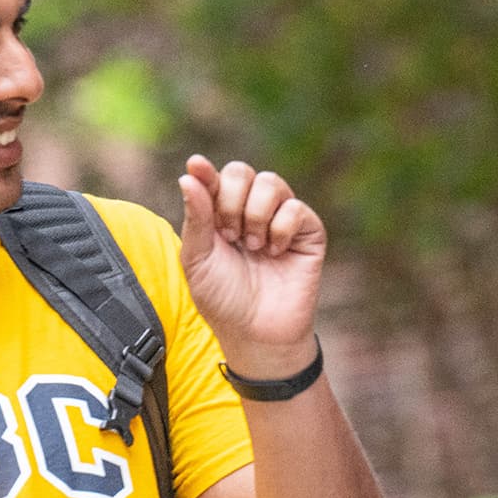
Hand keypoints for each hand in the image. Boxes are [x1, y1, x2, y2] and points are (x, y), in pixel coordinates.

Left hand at [177, 155, 323, 376]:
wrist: (255, 331)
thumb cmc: (223, 298)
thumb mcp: (197, 259)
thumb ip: (196, 218)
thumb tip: (189, 175)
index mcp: (220, 214)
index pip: (214, 179)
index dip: (205, 170)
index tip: (196, 165)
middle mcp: (251, 210)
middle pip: (242, 171)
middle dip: (229, 200)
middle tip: (229, 234)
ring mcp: (281, 218)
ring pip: (270, 182)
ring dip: (255, 214)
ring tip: (251, 245)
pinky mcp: (308, 231)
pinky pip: (295, 208)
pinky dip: (280, 229)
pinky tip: (274, 253)